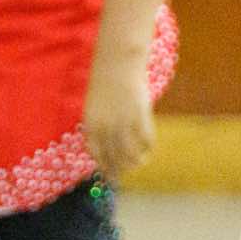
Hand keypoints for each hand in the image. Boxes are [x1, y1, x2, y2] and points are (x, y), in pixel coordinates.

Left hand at [83, 56, 154, 178]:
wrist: (118, 64)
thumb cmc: (106, 84)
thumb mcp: (95, 107)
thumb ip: (100, 126)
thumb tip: (109, 146)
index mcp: (91, 125)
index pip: (97, 154)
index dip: (105, 166)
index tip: (109, 174)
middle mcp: (106, 127)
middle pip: (114, 157)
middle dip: (120, 170)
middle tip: (125, 175)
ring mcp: (124, 122)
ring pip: (131, 152)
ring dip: (135, 162)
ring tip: (139, 164)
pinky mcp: (140, 116)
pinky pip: (146, 139)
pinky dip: (148, 148)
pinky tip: (149, 150)